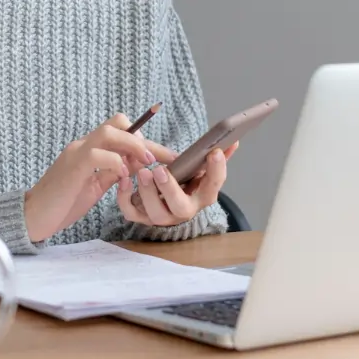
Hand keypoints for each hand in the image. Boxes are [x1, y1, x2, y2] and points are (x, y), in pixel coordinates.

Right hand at [25, 114, 175, 242]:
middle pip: (118, 123)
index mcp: (88, 149)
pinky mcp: (72, 167)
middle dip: (143, 138)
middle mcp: (82, 145)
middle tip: (159, 159)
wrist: (33, 217)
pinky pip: (98, 154)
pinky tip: (123, 177)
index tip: (165, 155)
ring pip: (109, 132)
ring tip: (146, 163)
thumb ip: (111, 173)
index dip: (144, 139)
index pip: (120, 131)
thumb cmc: (62, 204)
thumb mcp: (94, 186)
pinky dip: (116, 162)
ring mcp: (76, 153)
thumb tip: (134, 166)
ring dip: (133, 145)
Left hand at [119, 141, 238, 229]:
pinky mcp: (142, 217)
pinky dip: (125, 199)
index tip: (214, 152)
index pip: (213, 187)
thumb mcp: (202, 171)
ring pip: (155, 213)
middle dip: (170, 189)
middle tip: (159, 169)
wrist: (168, 204)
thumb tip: (233, 141)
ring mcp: (162, 216)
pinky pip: (131, 213)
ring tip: (142, 172)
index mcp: (202, 197)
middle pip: (180, 207)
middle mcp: (183, 210)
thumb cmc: (186, 182)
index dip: (217, 171)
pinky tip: (124, 181)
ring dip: (147, 193)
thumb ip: (217, 158)